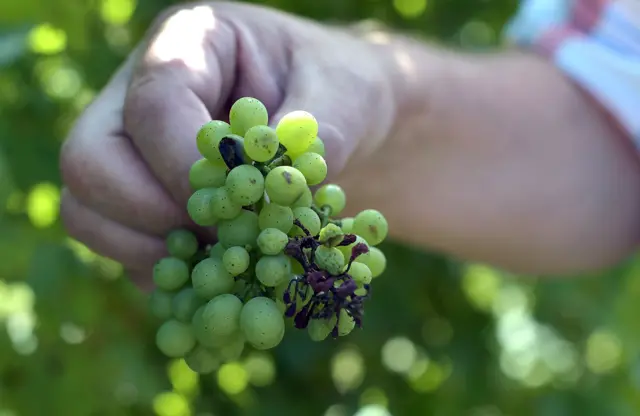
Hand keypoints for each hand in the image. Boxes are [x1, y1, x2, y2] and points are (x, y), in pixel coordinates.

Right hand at [59, 2, 397, 288]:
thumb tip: (281, 185)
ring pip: (87, 209)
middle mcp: (139, 95)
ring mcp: (131, 150)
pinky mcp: (141, 200)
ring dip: (150, 251)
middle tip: (221, 240)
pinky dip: (161, 272)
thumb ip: (322, 129)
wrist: (339, 126)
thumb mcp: (350, 93)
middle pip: (90, 159)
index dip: (186, 165)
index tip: (243, 206)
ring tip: (221, 261)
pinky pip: (117, 247)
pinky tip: (214, 272)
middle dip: (154, 214)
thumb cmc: (341, 93)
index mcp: (189, 45)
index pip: (154, 104)